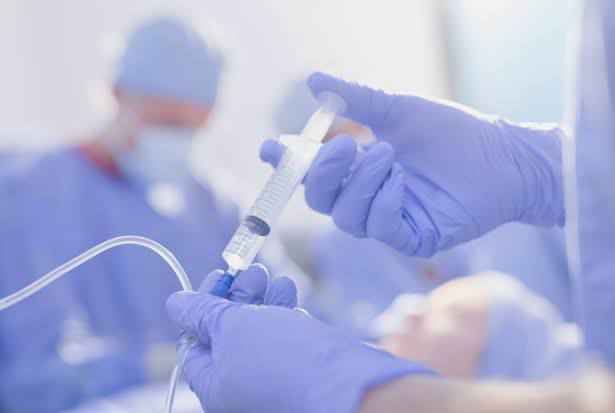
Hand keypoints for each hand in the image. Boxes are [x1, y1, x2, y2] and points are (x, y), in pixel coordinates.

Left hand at [167, 264, 431, 412]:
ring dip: (261, 297)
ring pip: (258, 331)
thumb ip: (200, 313)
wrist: (349, 385)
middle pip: (227, 334)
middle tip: (248, 270)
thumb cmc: (282, 360)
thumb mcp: (230, 328)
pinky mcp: (301, 369)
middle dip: (235, 296)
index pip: (193, 344)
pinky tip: (289, 291)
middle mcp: (241, 387)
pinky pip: (284, 336)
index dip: (200, 307)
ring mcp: (273, 378)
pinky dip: (282, 311)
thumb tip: (175, 303)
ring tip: (271, 274)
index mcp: (215, 387)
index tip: (216, 277)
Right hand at [261, 73, 563, 256]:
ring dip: (361, 185)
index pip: (310, 171)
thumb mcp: (398, 110)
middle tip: (346, 145)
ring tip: (389, 156)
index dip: (287, 162)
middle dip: (325, 174)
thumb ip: (356, 100)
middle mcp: (365, 196)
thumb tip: (313, 80)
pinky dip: (385, 203)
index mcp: (356, 167)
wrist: (501, 155)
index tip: (272, 148)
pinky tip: (403, 182)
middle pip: (319, 200)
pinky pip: (380, 229)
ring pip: (345, 218)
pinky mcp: (412, 238)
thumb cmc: (452, 133)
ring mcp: (386, 220)